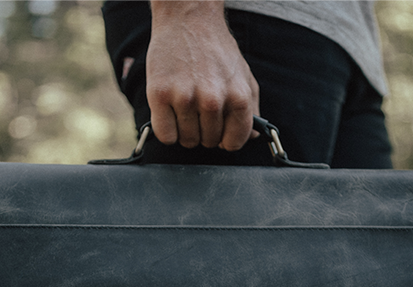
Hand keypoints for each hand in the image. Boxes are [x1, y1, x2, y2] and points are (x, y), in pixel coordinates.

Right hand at [147, 0, 259, 150]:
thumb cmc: (216, 50)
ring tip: (186, 108)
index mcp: (238, 97)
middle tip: (199, 111)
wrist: (189, 17)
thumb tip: (252, 137)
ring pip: (187, 140)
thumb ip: (251, 109)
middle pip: (208, 142)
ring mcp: (184, 97)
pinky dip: (167, 131)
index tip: (219, 130)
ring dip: (185, 131)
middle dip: (205, 132)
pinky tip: (171, 113)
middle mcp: (212, 99)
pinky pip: (165, 136)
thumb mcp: (244, 77)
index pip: (234, 142)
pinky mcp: (159, 94)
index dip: (226, 139)